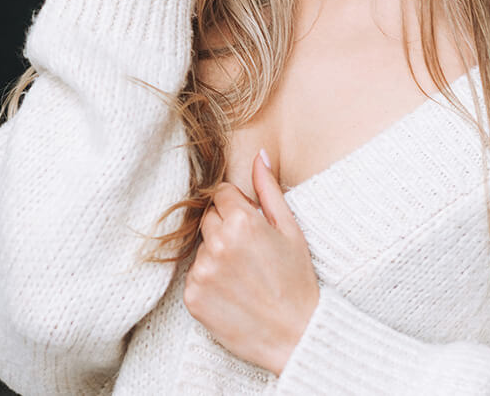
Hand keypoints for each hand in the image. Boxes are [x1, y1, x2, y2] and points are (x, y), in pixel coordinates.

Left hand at [183, 151, 319, 375]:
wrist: (295, 335)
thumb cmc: (297, 279)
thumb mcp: (290, 228)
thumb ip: (269, 189)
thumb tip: (260, 155)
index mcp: (242, 221)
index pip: (220, 194)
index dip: (236, 206)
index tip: (249, 224)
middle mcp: (217, 244)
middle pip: (208, 219)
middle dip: (225, 228)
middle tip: (250, 252)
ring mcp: (202, 272)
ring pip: (201, 248)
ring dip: (216, 255)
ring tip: (243, 276)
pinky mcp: (192, 298)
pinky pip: (194, 276)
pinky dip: (208, 281)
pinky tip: (232, 292)